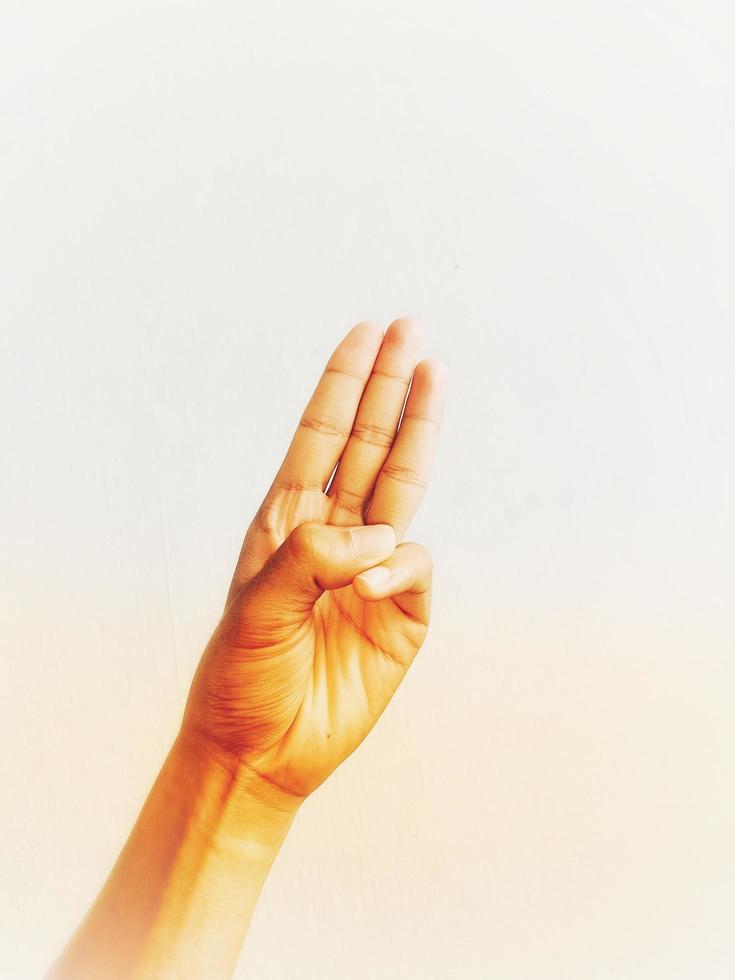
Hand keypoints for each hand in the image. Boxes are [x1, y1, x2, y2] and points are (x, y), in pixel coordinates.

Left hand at [182, 317, 448, 799]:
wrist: (262, 752)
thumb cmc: (241, 676)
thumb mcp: (256, 609)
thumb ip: (311, 558)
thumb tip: (378, 537)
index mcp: (288, 523)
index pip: (320, 438)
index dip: (342, 384)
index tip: (363, 334)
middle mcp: (334, 536)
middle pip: (368, 445)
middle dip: (387, 386)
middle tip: (409, 328)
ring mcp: (372, 572)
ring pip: (402, 486)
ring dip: (417, 431)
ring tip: (432, 375)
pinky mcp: (404, 615)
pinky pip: (414, 569)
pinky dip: (399, 568)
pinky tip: (373, 584)